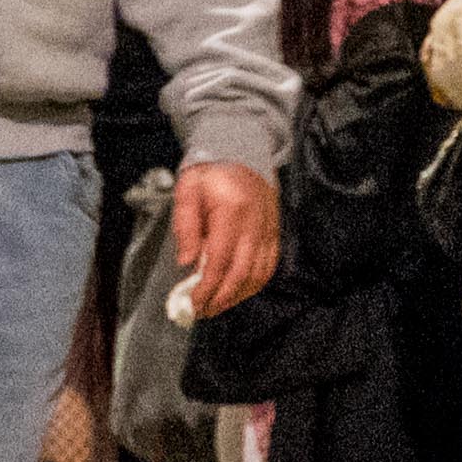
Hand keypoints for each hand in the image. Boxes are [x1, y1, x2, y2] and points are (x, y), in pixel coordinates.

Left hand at [169, 160, 280, 315]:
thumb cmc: (210, 171)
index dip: (207, 287)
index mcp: (232, 211)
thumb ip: (186, 226)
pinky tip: (240, 291)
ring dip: (239, 295)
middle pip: (242, 273)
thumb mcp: (187, 191)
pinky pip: (270, 264)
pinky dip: (256, 282)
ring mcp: (269, 228)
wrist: (241, 149)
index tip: (194, 303)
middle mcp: (256, 222)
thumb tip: (187, 262)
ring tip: (218, 306)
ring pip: (259, 273)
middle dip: (222, 298)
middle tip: (204, 312)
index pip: (220, 260)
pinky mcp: (275, 230)